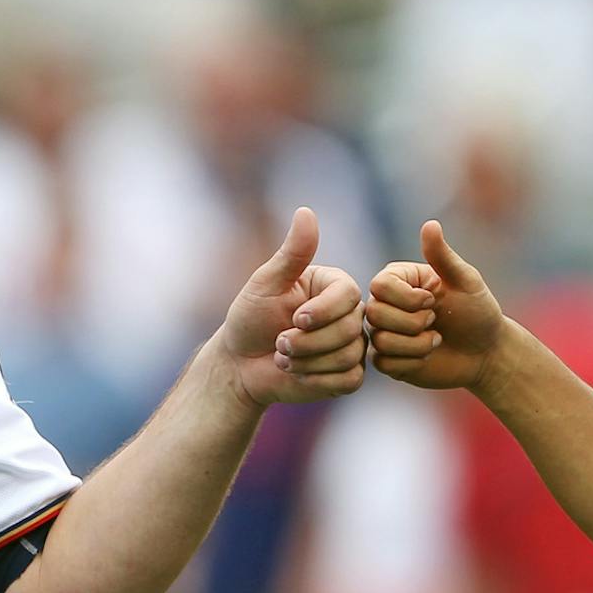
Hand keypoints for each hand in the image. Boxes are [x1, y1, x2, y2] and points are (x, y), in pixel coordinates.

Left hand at [213, 207, 366, 409]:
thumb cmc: (251, 318)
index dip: (324, 310)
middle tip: (279, 343)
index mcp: (334, 286)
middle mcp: (349, 314)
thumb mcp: (266, 283)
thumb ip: (291, 253)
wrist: (240, 364)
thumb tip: (306, 212)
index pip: (350, 294)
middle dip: (309, 341)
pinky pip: (348, 380)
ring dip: (308, 362)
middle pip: (351, 329)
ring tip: (283, 357)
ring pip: (349, 356)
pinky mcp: (348, 375)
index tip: (295, 318)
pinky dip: (317, 380)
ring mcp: (352, 345)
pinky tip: (296, 374)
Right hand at [366, 220, 507, 390]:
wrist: (484, 352)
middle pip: (375, 313)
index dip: (406, 297)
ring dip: (417, 344)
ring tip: (436, 339)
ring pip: (380, 340)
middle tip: (435, 321)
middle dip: (413, 322)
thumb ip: (443, 256)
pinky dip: (412, 361)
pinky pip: (384, 362)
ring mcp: (384, 332)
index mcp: (399, 280)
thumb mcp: (465, 281)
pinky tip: (427, 356)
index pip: (379, 285)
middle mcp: (386, 304)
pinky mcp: (387, 359)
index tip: (434, 300)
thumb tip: (430, 224)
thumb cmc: (477, 312)